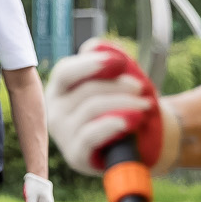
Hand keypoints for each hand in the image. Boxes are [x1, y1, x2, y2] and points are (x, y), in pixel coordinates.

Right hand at [45, 39, 179, 175]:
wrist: (130, 146)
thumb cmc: (119, 109)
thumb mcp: (112, 83)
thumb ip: (104, 63)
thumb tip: (93, 46)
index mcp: (59, 89)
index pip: (66, 71)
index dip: (92, 64)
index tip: (120, 62)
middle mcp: (55, 111)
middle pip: (85, 90)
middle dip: (119, 86)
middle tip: (142, 89)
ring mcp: (62, 134)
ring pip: (92, 109)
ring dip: (124, 104)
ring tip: (145, 106)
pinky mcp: (74, 155)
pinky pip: (92, 134)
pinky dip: (114, 124)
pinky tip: (133, 120)